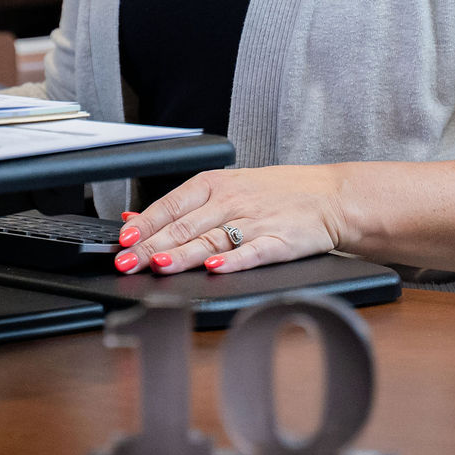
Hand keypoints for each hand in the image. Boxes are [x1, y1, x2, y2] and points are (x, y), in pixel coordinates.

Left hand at [113, 166, 351, 275]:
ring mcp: (255, 222)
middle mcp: (232, 202)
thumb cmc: (278, 193)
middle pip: (185, 226)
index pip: (172, 204)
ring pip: (211, 240)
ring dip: (182, 255)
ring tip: (158, 265)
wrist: (331, 196)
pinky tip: (214, 268)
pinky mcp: (278, 242)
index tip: (123, 239)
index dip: (146, 223)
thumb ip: (182, 206)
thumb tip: (133, 219)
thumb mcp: (228, 187)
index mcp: (216, 185)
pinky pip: (251, 252)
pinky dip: (232, 261)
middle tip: (127, 262)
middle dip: (151, 246)